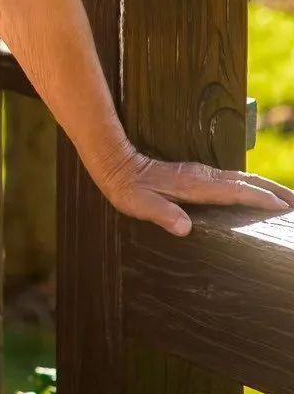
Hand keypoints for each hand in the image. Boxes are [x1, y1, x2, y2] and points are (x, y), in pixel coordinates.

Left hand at [98, 149, 293, 236]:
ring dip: (265, 186)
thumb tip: (185, 228)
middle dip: (274, 190)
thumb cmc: (128, 189)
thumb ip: (163, 215)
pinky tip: (253, 193)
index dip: (259, 198)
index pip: (235, 191)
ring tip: (286, 199)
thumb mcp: (140, 205)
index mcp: (194, 185)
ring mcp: (201, 173)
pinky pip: (231, 179)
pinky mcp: (197, 174)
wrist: (117, 165)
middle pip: (246, 181)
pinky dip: (249, 185)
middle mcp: (203, 176)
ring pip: (241, 178)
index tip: (281, 206)